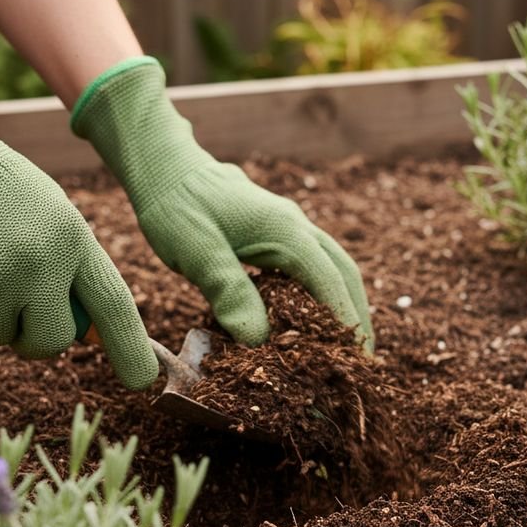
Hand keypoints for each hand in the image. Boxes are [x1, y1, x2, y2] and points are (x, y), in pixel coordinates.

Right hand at [0, 37, 157, 388]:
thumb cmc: (3, 193)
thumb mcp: (56, 220)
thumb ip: (71, 274)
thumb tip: (84, 338)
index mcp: (71, 240)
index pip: (111, 303)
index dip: (129, 346)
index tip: (143, 381)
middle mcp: (35, 264)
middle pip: (49, 342)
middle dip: (35, 334)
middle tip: (17, 296)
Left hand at [72, 58, 373, 348]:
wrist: (165, 167)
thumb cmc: (176, 206)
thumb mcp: (195, 251)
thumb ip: (228, 291)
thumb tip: (258, 340)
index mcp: (285, 231)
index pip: (329, 280)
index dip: (345, 320)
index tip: (357, 356)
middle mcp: (296, 226)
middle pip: (344, 273)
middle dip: (357, 315)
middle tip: (362, 359)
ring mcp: (289, 227)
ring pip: (331, 267)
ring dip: (343, 303)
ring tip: (343, 344)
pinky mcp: (276, 233)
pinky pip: (311, 265)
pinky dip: (321, 293)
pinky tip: (308, 319)